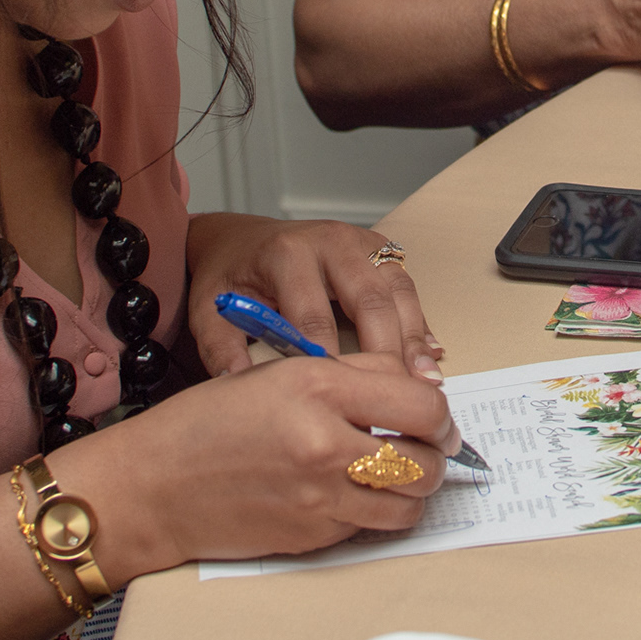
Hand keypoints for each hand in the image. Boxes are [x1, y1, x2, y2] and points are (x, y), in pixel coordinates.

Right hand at [49, 351, 455, 578]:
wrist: (153, 486)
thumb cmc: (207, 423)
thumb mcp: (277, 371)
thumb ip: (350, 373)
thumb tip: (412, 387)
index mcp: (317, 387)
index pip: (420, 403)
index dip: (440, 414)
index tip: (437, 418)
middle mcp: (324, 442)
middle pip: (426, 460)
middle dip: (435, 456)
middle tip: (424, 449)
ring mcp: (320, 496)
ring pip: (409, 504)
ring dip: (413, 491)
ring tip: (394, 475)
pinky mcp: (312, 535)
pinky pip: (370, 525)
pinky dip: (373, 511)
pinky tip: (348, 492)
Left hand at [184, 212, 442, 381]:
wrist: (242, 240)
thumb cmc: (231, 276)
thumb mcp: (209, 309)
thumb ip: (220, 348)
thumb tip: (241, 388)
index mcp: (287, 253)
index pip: (313, 314)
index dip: (330, 359)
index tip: (342, 399)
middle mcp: (331, 241)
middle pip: (370, 298)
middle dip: (386, 350)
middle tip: (398, 396)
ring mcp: (361, 242)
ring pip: (399, 291)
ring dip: (414, 338)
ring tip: (426, 383)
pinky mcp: (381, 251)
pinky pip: (408, 288)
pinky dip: (421, 324)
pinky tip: (431, 357)